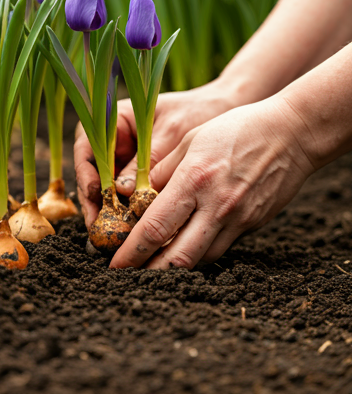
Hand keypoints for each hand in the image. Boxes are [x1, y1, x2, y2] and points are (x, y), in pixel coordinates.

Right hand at [74, 80, 238, 227]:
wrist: (222, 112)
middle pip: (93, 172)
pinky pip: (127, 195)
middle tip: (99, 226)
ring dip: (108, 210)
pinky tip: (132, 228)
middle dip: (94, 200)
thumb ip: (147, 159)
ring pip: (107, 188)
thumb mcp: (172, 133)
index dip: (86, 172)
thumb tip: (121, 191)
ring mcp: (125, 159)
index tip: (95, 194)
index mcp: (114, 119)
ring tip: (112, 234)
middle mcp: (114, 141)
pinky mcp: (139, 175)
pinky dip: (128, 210)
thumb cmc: (196, 111)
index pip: (87, 147)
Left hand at [109, 98, 315, 268]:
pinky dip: (199, 253)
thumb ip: (162, 170)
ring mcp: (238, 220)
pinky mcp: (252, 225)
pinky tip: (186, 247)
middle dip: (149, 273)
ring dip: (174, 267)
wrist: (291, 133)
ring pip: (200, 259)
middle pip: (177, 258)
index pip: (155, 227)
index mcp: (194, 181)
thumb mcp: (191, 140)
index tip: (115, 264)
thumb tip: (137, 192)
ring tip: (153, 266)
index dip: (132, 252)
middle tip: (130, 278)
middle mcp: (216, 207)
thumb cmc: (237, 129)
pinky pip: (221, 248)